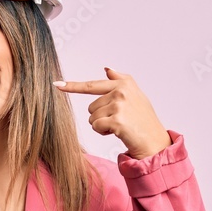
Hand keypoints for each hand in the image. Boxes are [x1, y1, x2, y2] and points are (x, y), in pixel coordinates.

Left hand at [55, 68, 170, 158]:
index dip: (73, 86)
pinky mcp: (117, 119)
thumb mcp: (136, 96)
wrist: (155, 142)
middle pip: (91, 106)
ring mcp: (119, 104)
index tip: (56, 85)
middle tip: (120, 121)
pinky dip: (103, 132)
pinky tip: (118, 132)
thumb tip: (107, 68)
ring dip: (102, 125)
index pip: (93, 84)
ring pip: (92, 117)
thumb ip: (120, 80)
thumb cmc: (144, 121)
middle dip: (101, 116)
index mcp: (124, 83)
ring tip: (121, 126)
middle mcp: (121, 91)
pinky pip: (96, 126)